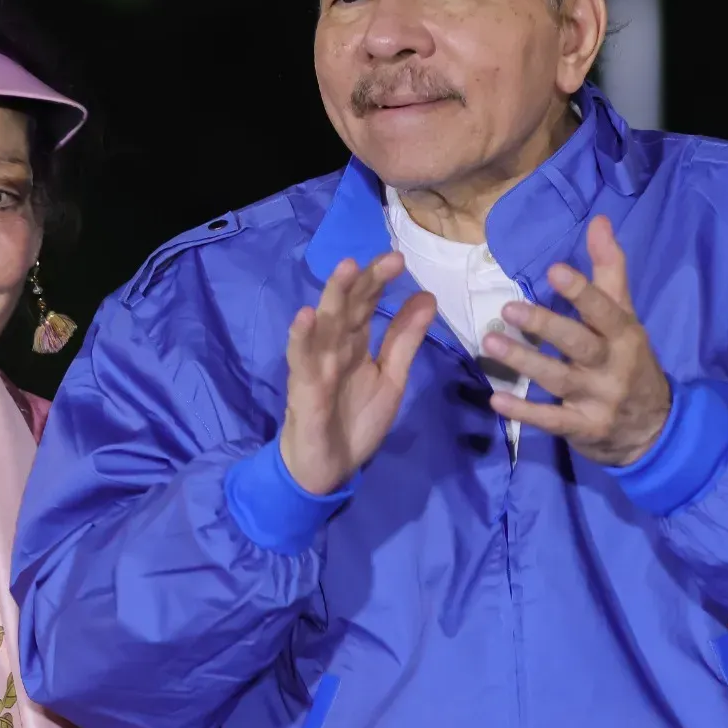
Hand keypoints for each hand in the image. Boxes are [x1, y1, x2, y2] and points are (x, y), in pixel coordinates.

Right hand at [280, 252, 435, 495]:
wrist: (329, 468)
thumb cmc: (356, 421)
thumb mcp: (391, 379)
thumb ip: (404, 340)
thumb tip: (426, 296)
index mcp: (354, 342)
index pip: (366, 303)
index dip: (379, 281)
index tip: (399, 259)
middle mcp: (334, 346)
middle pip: (347, 306)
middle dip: (364, 281)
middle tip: (390, 259)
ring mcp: (316, 364)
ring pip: (324, 323)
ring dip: (333, 296)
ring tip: (347, 267)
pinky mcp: (303, 387)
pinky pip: (301, 359)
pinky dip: (302, 337)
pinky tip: (306, 316)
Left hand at [480, 215, 670, 465]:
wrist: (653, 428)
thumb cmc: (630, 361)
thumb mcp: (626, 317)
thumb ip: (610, 271)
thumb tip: (599, 220)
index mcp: (624, 335)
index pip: (604, 310)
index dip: (582, 291)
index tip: (554, 270)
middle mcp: (613, 366)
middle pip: (579, 344)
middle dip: (546, 327)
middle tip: (508, 310)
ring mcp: (598, 400)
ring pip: (558, 379)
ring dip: (524, 362)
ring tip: (490, 343)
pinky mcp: (583, 428)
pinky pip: (552, 420)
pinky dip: (525, 411)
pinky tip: (496, 400)